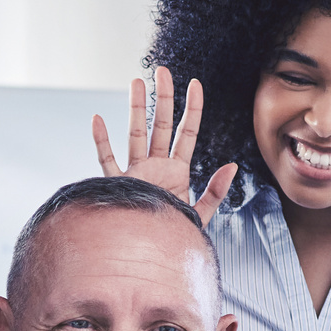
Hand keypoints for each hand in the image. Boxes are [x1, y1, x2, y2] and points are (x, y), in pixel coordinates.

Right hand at [90, 65, 238, 224]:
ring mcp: (135, 174)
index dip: (192, 109)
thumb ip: (215, 192)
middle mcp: (155, 167)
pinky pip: (107, 160)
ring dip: (136, 109)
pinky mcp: (117, 186)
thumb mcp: (198, 216)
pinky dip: (101, 141)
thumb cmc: (172, 240)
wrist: (147, 258)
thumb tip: (232, 165)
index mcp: (177, 172)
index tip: (195, 84)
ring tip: (136, 82)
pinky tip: (97, 119)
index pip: (186, 133)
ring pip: (135, 134)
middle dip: (162, 98)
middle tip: (163, 72)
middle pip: (160, 125)